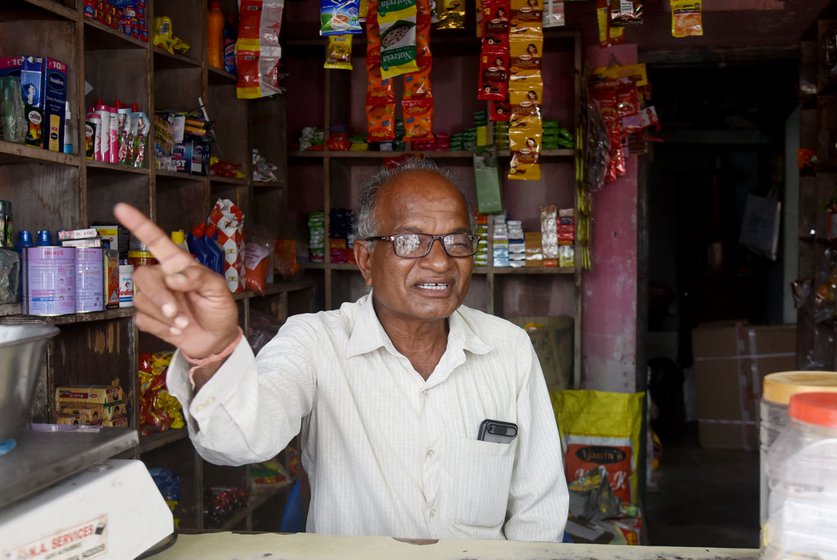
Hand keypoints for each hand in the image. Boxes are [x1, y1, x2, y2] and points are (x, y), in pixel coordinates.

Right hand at [113, 203, 239, 358]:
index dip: (139, 224)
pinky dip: (161, 328)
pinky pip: (142, 319)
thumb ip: (199, 278)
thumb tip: (174, 277)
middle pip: (142, 276)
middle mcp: (163, 278)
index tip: (121, 209)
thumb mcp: (219, 290)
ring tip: (184, 322)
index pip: (156, 241)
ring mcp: (154, 298)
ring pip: (140, 300)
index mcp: (179, 264)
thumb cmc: (219, 309)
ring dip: (164, 316)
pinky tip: (176, 329)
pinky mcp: (149, 318)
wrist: (217, 339)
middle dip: (158, 297)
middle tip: (175, 313)